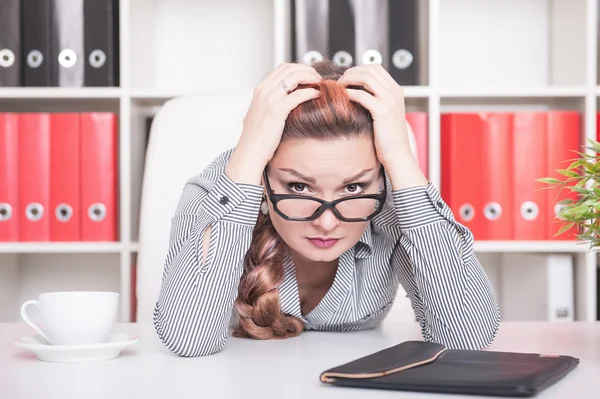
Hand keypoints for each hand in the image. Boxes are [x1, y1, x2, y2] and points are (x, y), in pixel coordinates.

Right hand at [226, 63, 320, 184]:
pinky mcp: (277, 110)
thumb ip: (270, 102)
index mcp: (260, 89)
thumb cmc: (257, 137)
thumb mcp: (260, 113)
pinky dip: (309, 92)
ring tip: (319, 84)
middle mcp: (264, 90)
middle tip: (317, 78)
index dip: (299, 68)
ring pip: (294, 77)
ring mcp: (269, 99)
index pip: (282, 68)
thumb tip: (285, 99)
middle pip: (290, 68)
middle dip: (307, 70)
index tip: (309, 75)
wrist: (250, 151)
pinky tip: (316, 95)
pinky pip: (297, 95)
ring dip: (310, 77)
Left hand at [338, 64, 426, 188]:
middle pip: (370, 69)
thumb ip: (375, 99)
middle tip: (338, 82)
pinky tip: (342, 98)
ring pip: (366, 78)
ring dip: (349, 80)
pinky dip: (349, 93)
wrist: (398, 154)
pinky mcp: (382, 111)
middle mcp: (395, 92)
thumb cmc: (387, 138)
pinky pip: (362, 95)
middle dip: (351, 72)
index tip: (346, 78)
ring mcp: (390, 100)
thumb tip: (355, 90)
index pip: (375, 68)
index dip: (358, 69)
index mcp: (396, 90)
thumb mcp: (383, 113)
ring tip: (338, 88)